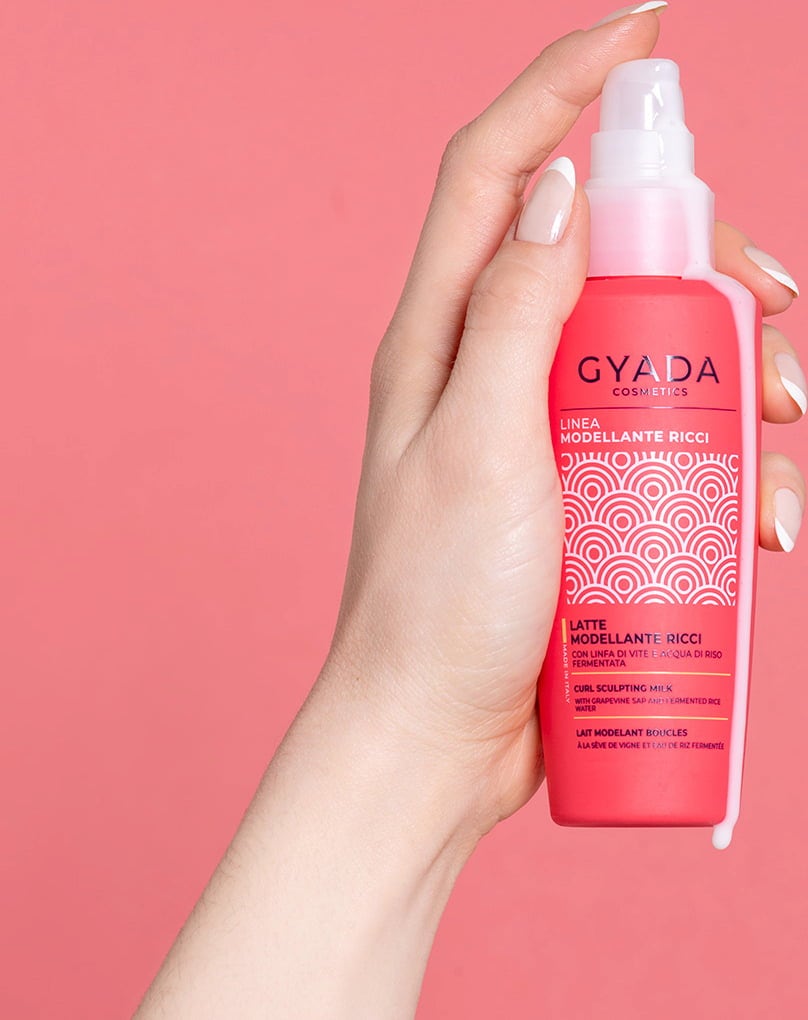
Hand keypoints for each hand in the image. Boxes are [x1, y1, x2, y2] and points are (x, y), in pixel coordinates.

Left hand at [322, 12, 804, 842]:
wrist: (438, 738)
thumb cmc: (437, 608)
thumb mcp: (477, 450)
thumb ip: (510, 318)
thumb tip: (555, 192)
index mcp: (443, 339)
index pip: (498, 172)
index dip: (561, 84)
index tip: (645, 28)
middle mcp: (494, 369)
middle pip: (614, 258)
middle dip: (712, 268)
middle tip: (777, 332)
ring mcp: (545, 432)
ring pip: (664, 351)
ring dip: (745, 376)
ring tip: (790, 440)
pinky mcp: (587, 492)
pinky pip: (672, 442)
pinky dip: (733, 464)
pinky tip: (768, 521)